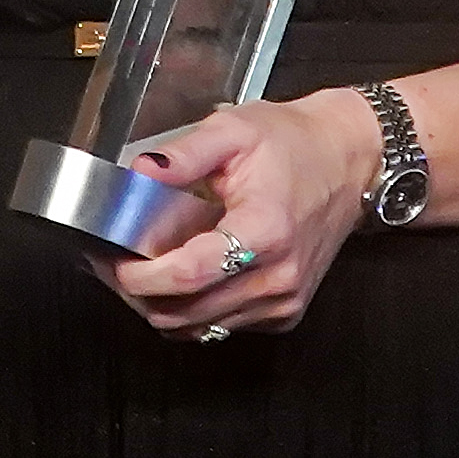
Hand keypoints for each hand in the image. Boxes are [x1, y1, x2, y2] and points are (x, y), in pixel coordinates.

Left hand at [105, 89, 384, 337]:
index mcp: (264, 231)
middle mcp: (277, 277)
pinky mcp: (285, 312)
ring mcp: (284, 301)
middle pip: (188, 312)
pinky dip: (192, 311)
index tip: (110, 261)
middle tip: (110, 263)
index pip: (190, 275)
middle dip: (139, 294)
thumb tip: (138, 173)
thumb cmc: (292, 143)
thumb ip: (182, 155)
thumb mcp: (233, 130)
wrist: (348, 162)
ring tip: (135, 270)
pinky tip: (175, 279)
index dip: (142, 276)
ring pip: (201, 328)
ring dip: (161, 307)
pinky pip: (223, 326)